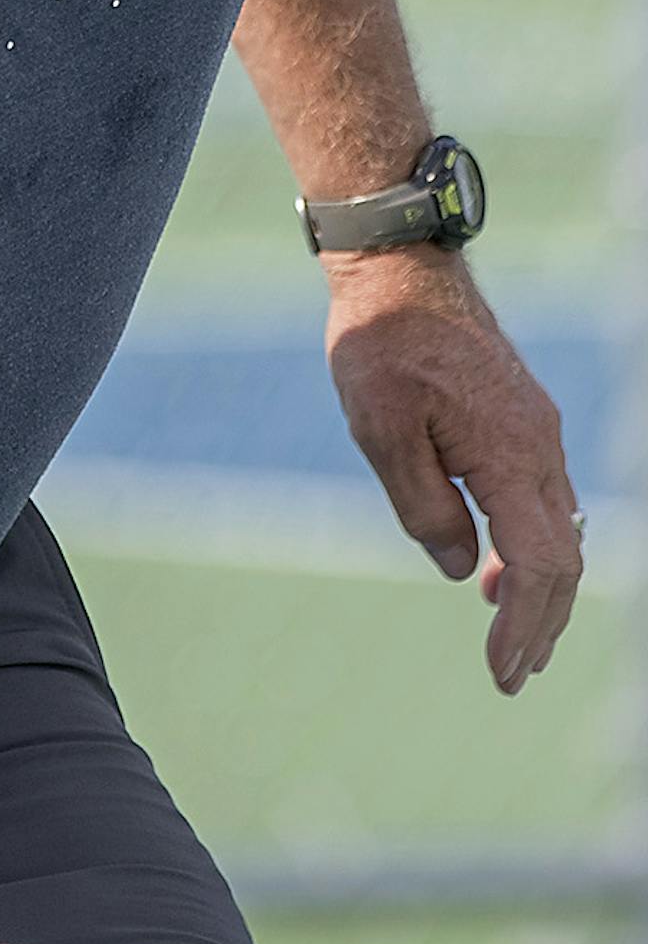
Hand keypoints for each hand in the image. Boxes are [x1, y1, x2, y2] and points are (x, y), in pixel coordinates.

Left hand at [323, 246, 582, 693]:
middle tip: (510, 676)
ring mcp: (538, 430)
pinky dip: (532, 544)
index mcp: (512, 455)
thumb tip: (465, 572)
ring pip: (560, 530)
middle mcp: (541, 446)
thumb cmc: (382, 342)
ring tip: (508, 634)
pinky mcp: (524, 417)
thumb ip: (425, 506)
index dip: (526, 627)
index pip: (540, 566)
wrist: (402, 267)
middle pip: (562, 558)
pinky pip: (545, 498)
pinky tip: (497, 564)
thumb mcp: (382, 430)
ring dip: (539, 587)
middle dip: (542, 624)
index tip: (501, 673)